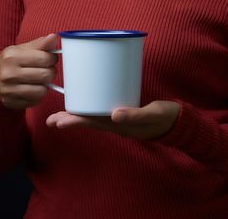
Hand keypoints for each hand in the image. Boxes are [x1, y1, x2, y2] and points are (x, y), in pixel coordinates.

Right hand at [0, 33, 58, 108]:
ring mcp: (9, 90)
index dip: (52, 58)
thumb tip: (53, 38)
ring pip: (42, 90)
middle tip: (45, 70)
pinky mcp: (12, 102)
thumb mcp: (23, 49)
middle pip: (46, 75)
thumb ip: (40, 44)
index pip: (45, 58)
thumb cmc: (12, 61)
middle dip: (50, 72)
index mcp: (11, 56)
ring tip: (38, 79)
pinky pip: (36, 100)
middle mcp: (8, 74)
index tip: (49, 59)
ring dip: (44, 85)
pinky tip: (31, 88)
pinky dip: (37, 95)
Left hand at [46, 100, 180, 139]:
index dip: (74, 121)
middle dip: (69, 120)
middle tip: (50, 120)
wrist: (177, 121)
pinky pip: (101, 110)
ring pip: (92, 116)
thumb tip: (115, 114)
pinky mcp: (122, 110)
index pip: (92, 123)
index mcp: (119, 125)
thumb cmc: (165, 118)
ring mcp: (118, 118)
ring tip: (58, 115)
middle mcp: (115, 123)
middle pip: (88, 121)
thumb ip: (136, 115)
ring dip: (76, 115)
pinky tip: (84, 101)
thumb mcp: (153, 115)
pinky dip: (90, 106)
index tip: (58, 121)